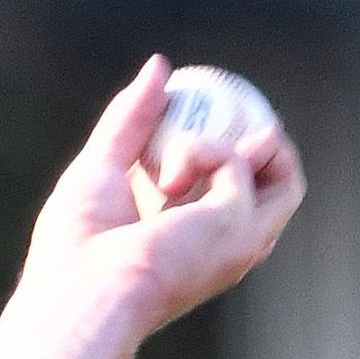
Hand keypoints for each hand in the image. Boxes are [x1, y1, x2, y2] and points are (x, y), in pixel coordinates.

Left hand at [20, 57, 304, 340]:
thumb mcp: (100, 167)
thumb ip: (130, 119)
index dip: (227, 157)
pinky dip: (206, 150)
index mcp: (186, 249)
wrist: (80, 292)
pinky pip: (238, 164)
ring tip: (186, 148)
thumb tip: (160, 66)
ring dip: (250, 144)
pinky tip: (169, 174)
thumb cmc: (75, 251)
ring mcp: (237, 245)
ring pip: (284, 183)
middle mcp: (219, 254)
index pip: (230, 202)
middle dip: (259, 146)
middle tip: (220, 115)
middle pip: (272, 192)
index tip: (196, 120)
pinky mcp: (240, 231)